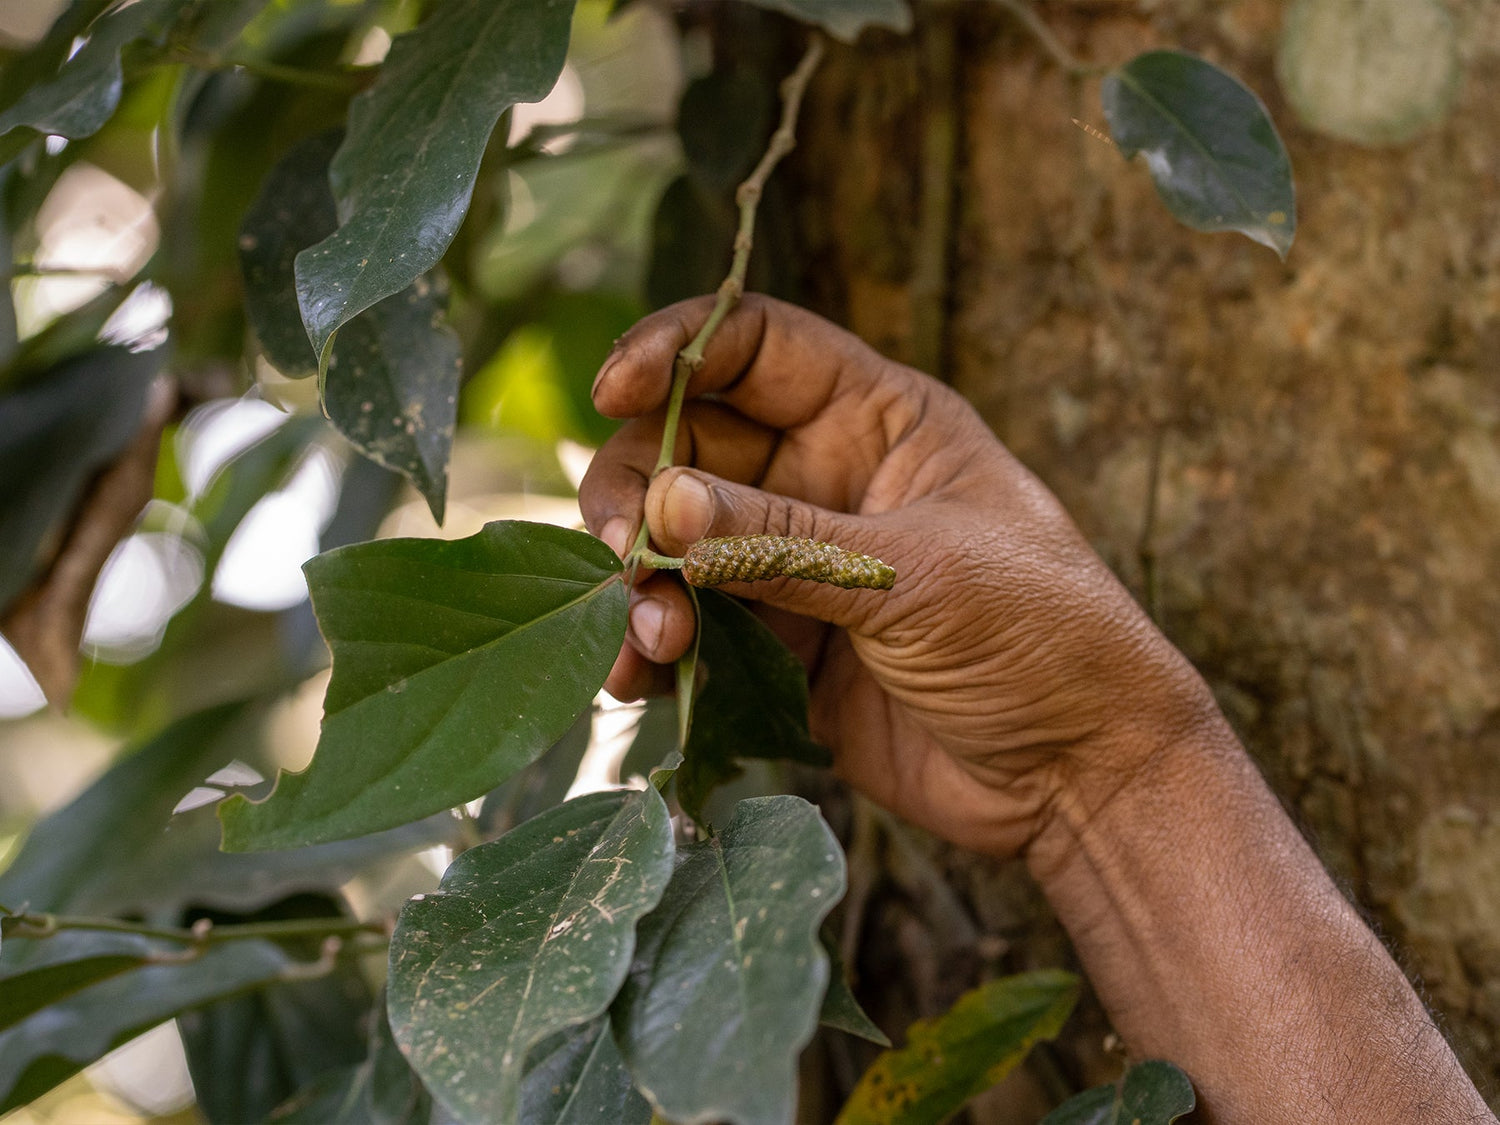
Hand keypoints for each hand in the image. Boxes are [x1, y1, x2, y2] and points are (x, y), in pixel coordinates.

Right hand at [580, 295, 1220, 857]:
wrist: (1078, 777)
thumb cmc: (1040, 637)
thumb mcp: (914, 573)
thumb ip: (781, 543)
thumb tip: (661, 505)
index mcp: (876, 420)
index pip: (754, 348)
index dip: (676, 351)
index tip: (614, 393)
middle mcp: (824, 479)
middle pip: (688, 445)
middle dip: (638, 490)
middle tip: (624, 555)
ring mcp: (796, 565)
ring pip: (675, 542)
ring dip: (640, 580)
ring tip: (652, 640)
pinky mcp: (780, 648)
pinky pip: (693, 628)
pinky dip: (655, 648)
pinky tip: (640, 680)